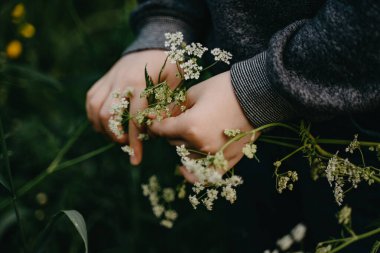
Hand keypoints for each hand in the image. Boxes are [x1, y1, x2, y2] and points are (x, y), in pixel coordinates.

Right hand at [86, 50, 178, 164]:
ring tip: (115, 137)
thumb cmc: (169, 65)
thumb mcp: (175, 84)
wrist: (154, 42)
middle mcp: (120, 81)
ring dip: (102, 127)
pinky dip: (93, 115)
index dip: (135, 142)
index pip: (134, 119)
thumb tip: (160, 132)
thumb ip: (168, 107)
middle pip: (109, 116)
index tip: (136, 159)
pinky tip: (104, 125)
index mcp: (140, 83)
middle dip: (116, 135)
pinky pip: (91, 99)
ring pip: (95, 108)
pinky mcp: (104, 78)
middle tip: (126, 144)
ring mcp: (110, 79)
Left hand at [148, 71, 259, 181]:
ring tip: (192, 132)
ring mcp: (214, 155)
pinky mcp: (227, 160)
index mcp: (190, 126)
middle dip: (171, 131)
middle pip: (173, 142)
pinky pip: (206, 176)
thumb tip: (163, 116)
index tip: (152, 121)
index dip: (154, 124)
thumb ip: (175, 108)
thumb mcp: (194, 92)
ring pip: (186, 155)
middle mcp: (200, 145)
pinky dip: (193, 174)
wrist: (257, 94)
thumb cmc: (224, 88)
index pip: (161, 130)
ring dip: (184, 145)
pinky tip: (185, 170)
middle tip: (178, 120)